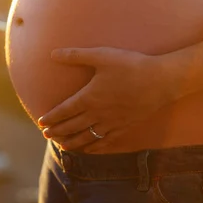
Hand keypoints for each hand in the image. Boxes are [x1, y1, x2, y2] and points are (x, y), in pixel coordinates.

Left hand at [38, 47, 180, 151]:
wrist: (161, 80)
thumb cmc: (131, 65)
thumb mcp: (102, 56)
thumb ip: (76, 55)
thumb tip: (53, 53)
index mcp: (89, 97)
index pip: (64, 111)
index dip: (51, 117)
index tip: (41, 122)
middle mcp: (98, 114)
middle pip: (72, 127)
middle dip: (57, 131)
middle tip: (46, 135)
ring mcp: (112, 123)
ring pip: (86, 138)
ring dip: (72, 142)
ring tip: (61, 145)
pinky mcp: (125, 127)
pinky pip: (106, 142)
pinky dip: (94, 148)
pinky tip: (89, 150)